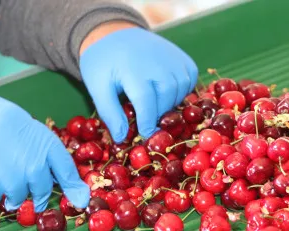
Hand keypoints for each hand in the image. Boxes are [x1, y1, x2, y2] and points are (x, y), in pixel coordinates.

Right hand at [0, 87, 89, 211]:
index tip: (79, 198)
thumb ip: (38, 147)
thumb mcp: (22, 124)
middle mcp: (34, 164)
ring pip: (18, 197)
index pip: (66, 170)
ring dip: (8, 190)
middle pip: (43, 190)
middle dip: (35, 192)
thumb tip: (49, 172)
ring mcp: (13, 179)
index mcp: (45, 144)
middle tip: (22, 183)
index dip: (73, 186)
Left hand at [79, 23, 197, 142]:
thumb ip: (110, 113)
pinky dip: (181, 91)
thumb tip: (122, 138)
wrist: (114, 34)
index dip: (147, 124)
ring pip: (181, 92)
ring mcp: (173, 57)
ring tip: (153, 103)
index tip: (144, 136)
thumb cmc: (103, 64)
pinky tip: (165, 91)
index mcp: (134, 69)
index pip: (146, 104)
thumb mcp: (97, 88)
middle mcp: (158, 62)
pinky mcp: (183, 57)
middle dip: (157, 115)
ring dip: (169, 104)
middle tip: (145, 118)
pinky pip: (190, 81)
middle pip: (166, 100)